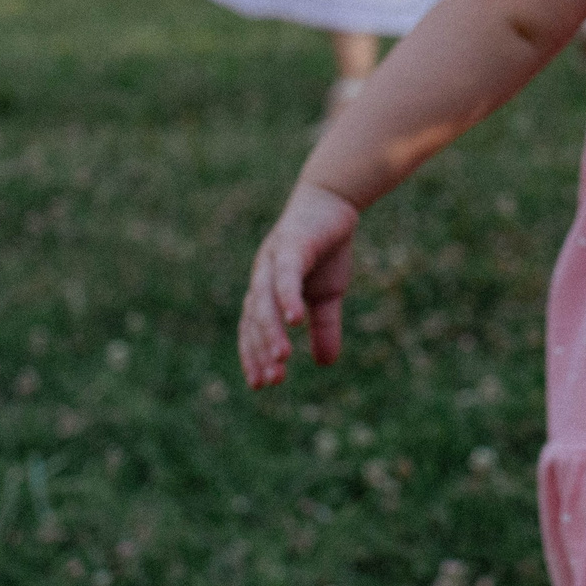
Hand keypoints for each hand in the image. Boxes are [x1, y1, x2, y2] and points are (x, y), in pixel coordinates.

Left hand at [239, 182, 358, 387]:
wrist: (333, 201)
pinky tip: (294, 320)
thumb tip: (325, 363)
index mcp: (266, 290)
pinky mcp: (291, 245)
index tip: (261, 384)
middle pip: (254, 319)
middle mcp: (262, 277)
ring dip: (270, 330)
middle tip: (271, 380)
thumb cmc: (325, 248)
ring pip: (264, 301)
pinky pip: (285, 275)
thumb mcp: (328, 294)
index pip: (253, 328)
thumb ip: (323, 327)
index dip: (254, 355)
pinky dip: (287, 297)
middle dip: (260, 350)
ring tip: (281, 358)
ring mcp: (273, 260)